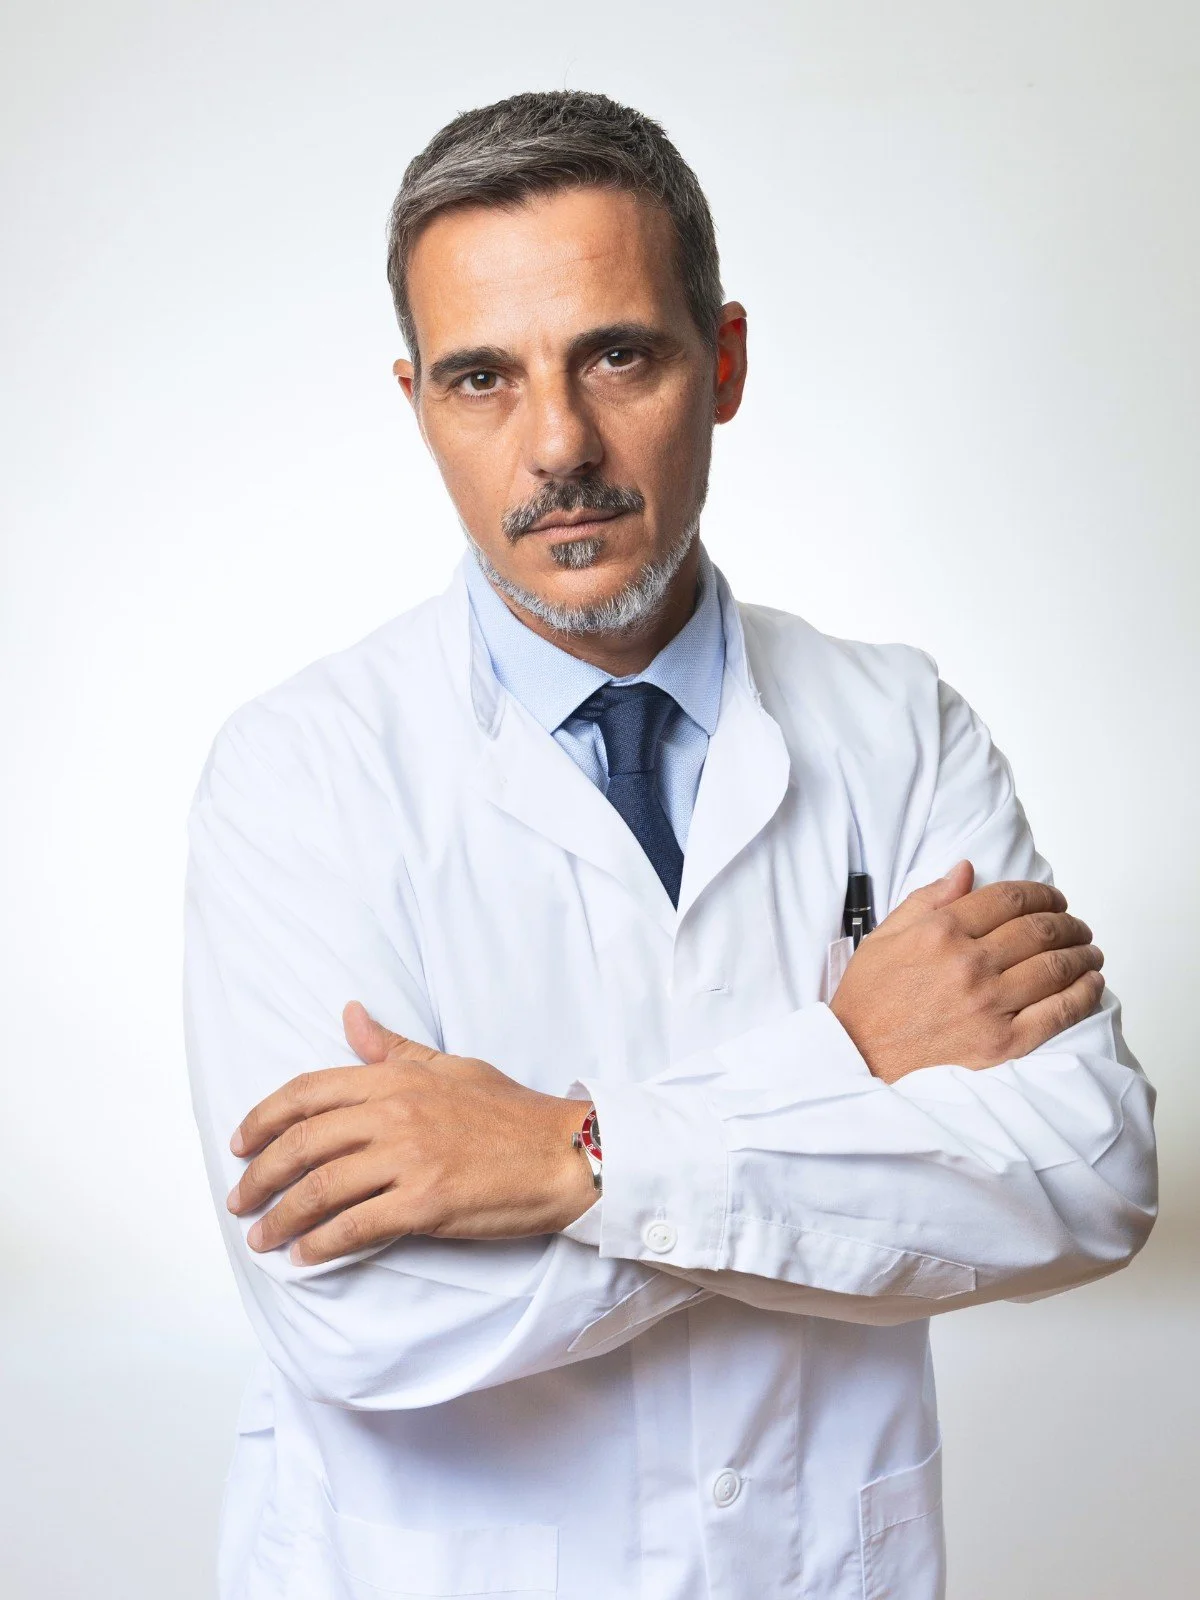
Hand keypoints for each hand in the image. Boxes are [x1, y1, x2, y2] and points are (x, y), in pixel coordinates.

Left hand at [226, 1003, 597, 1264]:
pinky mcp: (425, 1204)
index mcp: (395, 1078)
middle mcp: (394, 1114)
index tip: (241, 1145)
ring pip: (320, 1190)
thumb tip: (350, 1015)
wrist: (565, 1154)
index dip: (262, 1120)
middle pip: (302, 1144)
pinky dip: (321, 1245)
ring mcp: (409, 1159)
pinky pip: (355, 1227)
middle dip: (259, 1177)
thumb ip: (392, 1050)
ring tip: (262, 1239)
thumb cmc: (511, 1112)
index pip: (306, 1093)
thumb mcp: (449, 1066)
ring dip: (281, 1219)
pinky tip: (305, 1257)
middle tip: (241, 1201)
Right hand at [830, 859, 1104, 1083]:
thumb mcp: (883, 938)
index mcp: (941, 932)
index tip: (1053, 898)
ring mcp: (988, 1005)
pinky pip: (1058, 1013)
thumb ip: (927, 900)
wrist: (858, 1060)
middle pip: (1040, 930)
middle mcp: (969, 964)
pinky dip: (1083, 994)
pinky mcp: (1002, 1044)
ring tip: (1089, 950)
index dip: (1041, 893)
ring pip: (1055, 967)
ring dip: (1082, 953)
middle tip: (1075, 924)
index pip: (1009, 899)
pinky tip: (1092, 983)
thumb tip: (966, 871)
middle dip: (1067, 921)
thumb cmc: (868, 1001)